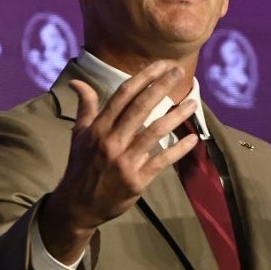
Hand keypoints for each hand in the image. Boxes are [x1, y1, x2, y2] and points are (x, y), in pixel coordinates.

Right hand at [38, 62, 198, 263]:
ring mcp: (124, 161)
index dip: (144, 77)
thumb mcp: (78, 135)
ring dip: (177, 115)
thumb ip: (85, 107)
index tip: (161, 65)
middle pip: (141, 107)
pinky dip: (179, 148)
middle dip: (162, 86)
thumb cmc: (80, 166)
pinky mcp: (136, 179)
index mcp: (98, 127)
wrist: (77, 206)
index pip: (124, 95)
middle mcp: (111, 140)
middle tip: (179, 71)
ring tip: (193, 103)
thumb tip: (78, 82)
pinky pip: (162, 160)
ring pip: (155, 131)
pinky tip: (193, 138)